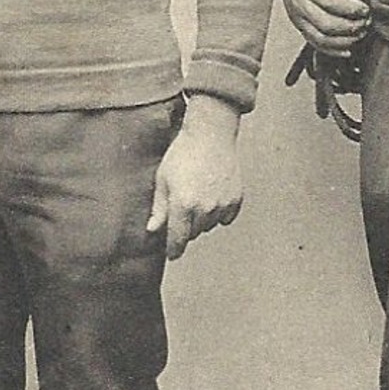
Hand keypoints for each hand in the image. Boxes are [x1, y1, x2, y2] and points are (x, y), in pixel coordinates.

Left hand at [146, 96, 242, 259]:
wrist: (211, 134)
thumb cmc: (182, 154)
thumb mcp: (163, 179)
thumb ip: (159, 208)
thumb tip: (153, 230)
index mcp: (182, 205)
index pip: (177, 240)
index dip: (173, 250)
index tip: (172, 254)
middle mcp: (204, 209)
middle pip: (194, 233)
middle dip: (186, 226)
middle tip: (183, 206)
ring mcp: (222, 204)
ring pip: (210, 226)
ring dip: (203, 219)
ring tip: (198, 195)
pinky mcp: (236, 199)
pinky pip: (226, 218)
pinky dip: (219, 212)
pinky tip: (213, 195)